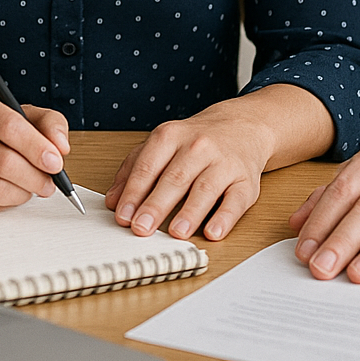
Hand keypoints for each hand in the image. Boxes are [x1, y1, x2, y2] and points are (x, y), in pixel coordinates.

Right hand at [0, 89, 69, 212]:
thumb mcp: (18, 113)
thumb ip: (48, 122)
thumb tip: (61, 146)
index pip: (9, 126)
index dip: (37, 147)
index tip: (56, 162)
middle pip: (4, 162)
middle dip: (35, 177)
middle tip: (49, 183)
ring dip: (23, 193)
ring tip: (31, 187)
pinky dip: (5, 203)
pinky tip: (9, 192)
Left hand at [103, 87, 331, 241]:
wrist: (241, 127)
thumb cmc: (195, 141)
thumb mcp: (161, 144)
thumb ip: (134, 169)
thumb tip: (113, 201)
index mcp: (171, 136)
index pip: (148, 165)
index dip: (134, 192)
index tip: (123, 216)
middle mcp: (198, 147)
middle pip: (175, 178)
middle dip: (156, 205)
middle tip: (142, 228)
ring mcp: (224, 163)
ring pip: (205, 188)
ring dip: (190, 212)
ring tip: (176, 233)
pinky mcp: (246, 180)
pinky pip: (236, 200)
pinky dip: (225, 217)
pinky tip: (213, 232)